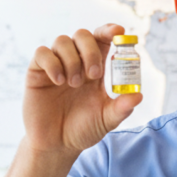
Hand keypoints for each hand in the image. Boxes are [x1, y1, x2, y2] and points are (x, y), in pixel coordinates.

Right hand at [23, 23, 142, 156]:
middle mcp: (76, 62)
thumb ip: (122, 108)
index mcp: (95, 68)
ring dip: (72, 60)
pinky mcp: (37, 72)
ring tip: (74, 84)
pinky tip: (58, 81)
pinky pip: (42, 53)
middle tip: (94, 74)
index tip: (119, 33)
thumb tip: (138, 95)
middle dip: (91, 50)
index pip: (102, 39)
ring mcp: (56, 65)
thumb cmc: (82, 130)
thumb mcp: (106, 120)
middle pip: (83, 35)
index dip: (110, 31)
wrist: (56, 145)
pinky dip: (52, 63)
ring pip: (62, 41)